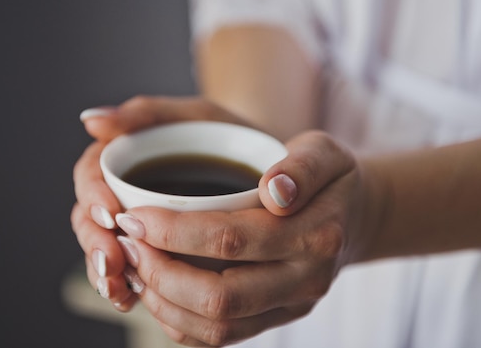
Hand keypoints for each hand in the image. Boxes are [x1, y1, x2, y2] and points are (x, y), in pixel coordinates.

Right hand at [71, 96, 254, 309]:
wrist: (267, 166)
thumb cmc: (228, 134)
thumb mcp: (194, 116)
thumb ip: (146, 112)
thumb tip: (90, 121)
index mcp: (126, 155)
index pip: (90, 174)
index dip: (92, 196)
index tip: (111, 214)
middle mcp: (126, 191)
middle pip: (90, 218)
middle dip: (96, 243)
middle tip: (112, 263)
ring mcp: (140, 223)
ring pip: (107, 249)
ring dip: (107, 271)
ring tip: (119, 289)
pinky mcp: (158, 250)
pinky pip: (134, 272)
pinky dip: (129, 286)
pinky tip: (133, 300)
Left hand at [116, 131, 381, 345]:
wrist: (353, 216)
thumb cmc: (329, 177)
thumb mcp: (324, 151)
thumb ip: (302, 164)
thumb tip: (273, 190)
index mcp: (316, 234)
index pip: (232, 239)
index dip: (174, 231)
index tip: (134, 214)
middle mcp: (306, 279)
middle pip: (220, 296)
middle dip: (160, 273)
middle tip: (127, 242)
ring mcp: (291, 306)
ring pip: (218, 325)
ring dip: (164, 301)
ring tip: (134, 266)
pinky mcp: (276, 319)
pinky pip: (222, 336)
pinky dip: (179, 320)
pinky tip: (157, 289)